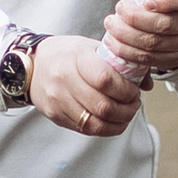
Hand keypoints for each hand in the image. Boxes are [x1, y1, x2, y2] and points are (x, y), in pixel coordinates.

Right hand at [26, 33, 144, 137]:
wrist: (32, 66)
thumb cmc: (65, 54)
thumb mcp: (91, 48)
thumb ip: (119, 63)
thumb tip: (145, 83)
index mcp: (76, 57)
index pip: (105, 80)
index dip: (126, 90)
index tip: (134, 91)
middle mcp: (64, 80)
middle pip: (103, 106)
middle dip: (126, 109)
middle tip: (133, 104)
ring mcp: (58, 100)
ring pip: (95, 123)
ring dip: (118, 122)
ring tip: (125, 113)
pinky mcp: (56, 116)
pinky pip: (86, 130)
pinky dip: (104, 128)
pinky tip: (112, 120)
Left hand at [103, 0, 177, 87]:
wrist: (172, 11)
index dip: (167, 1)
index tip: (145, 0)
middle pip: (167, 25)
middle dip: (136, 20)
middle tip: (117, 11)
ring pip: (157, 44)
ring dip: (128, 37)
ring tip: (111, 27)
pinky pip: (153, 60)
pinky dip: (130, 53)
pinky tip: (115, 44)